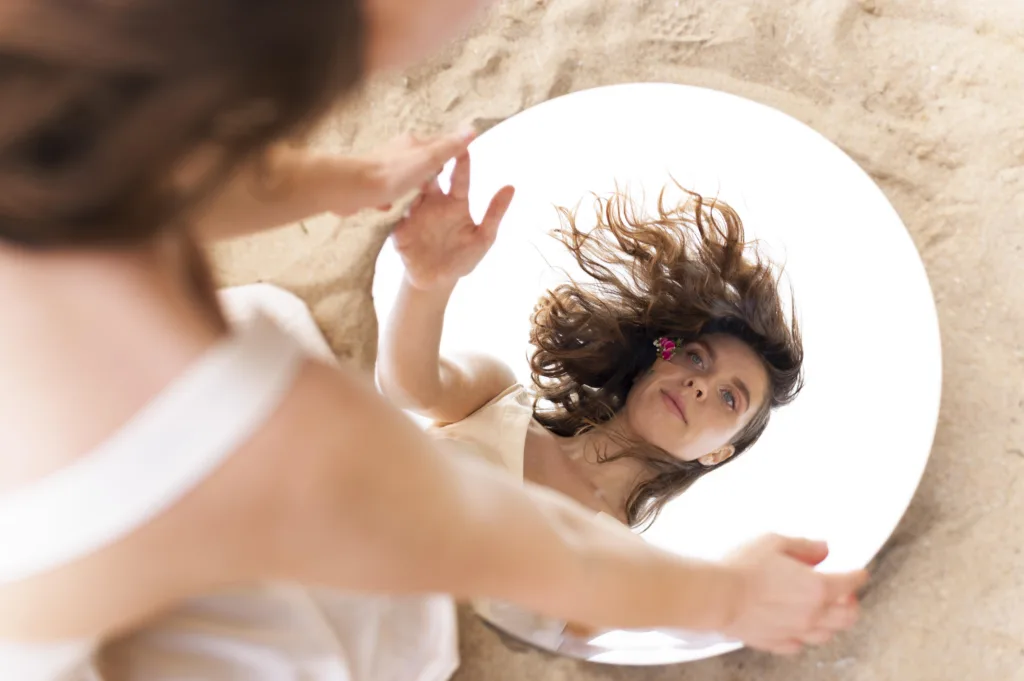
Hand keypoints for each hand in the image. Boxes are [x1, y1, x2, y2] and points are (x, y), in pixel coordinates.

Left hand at [347, 128, 478, 212]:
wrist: (355, 188)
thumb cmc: (394, 174)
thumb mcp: (429, 159)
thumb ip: (449, 148)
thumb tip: (472, 129)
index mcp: (412, 143)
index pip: (437, 144)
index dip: (449, 152)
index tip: (459, 163)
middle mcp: (396, 151)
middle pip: (419, 160)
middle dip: (429, 171)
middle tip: (439, 187)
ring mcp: (381, 167)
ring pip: (402, 175)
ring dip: (410, 184)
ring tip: (419, 199)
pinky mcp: (370, 184)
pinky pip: (385, 190)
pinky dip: (391, 197)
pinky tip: (392, 207)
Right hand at [390, 152, 514, 290]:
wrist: (438, 282)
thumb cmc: (463, 258)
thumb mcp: (484, 238)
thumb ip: (494, 214)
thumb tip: (511, 187)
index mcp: (455, 202)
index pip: (459, 178)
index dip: (461, 162)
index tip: (463, 143)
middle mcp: (434, 203)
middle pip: (431, 178)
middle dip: (430, 161)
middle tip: (431, 143)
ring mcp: (415, 214)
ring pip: (410, 191)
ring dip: (409, 179)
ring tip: (409, 165)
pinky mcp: (399, 228)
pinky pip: (395, 213)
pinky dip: (393, 203)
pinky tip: (391, 193)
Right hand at [720, 534, 867, 654]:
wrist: (717, 595)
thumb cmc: (743, 568)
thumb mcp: (775, 542)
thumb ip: (804, 546)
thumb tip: (822, 549)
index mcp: (818, 587)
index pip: (850, 583)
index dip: (858, 576)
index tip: (859, 573)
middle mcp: (812, 613)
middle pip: (847, 616)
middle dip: (851, 603)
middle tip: (845, 594)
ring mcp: (795, 632)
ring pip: (827, 634)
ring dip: (831, 622)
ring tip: (824, 611)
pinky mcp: (776, 643)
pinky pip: (799, 644)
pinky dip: (804, 635)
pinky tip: (798, 627)